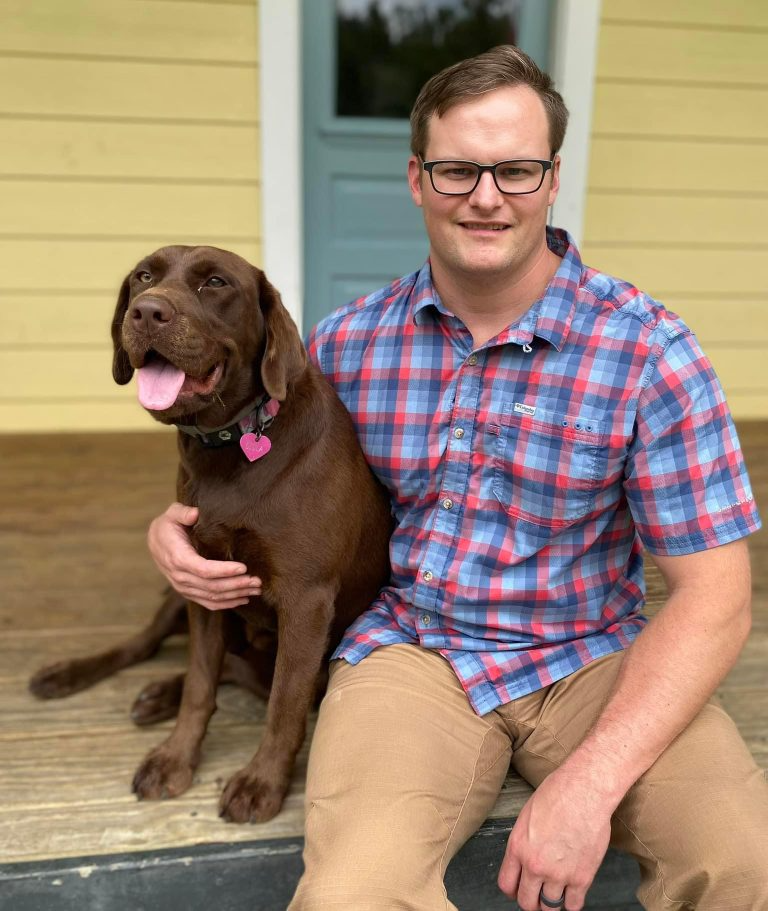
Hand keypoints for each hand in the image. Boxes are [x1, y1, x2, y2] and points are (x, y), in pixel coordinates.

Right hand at [147, 502, 261, 609]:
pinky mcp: (188, 592)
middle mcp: (180, 576)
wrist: (155, 542)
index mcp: (177, 557)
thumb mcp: (172, 513)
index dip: (224, 571)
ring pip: (212, 597)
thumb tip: (195, 513)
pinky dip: (226, 603)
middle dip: (237, 585)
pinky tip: (243, 599)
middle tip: (257, 581)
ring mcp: (183, 587)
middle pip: (212, 586)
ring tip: (256, 589)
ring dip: (235, 594)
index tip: (244, 567)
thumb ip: (183, 512)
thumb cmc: (168, 525)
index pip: (203, 569)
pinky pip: (207, 603)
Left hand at [497, 767, 612, 910]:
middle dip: (531, 901)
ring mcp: (558, 874)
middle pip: (526, 902)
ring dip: (551, 903)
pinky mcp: (581, 877)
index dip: (513, 890)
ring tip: (555, 893)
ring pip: (549, 908)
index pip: (507, 884)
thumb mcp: (527, 815)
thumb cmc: (557, 794)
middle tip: (537, 896)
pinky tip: (572, 893)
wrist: (584, 791)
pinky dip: (571, 903)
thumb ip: (524, 842)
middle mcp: (535, 865)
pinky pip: (573, 905)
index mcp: (518, 847)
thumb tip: (524, 858)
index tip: (518, 890)